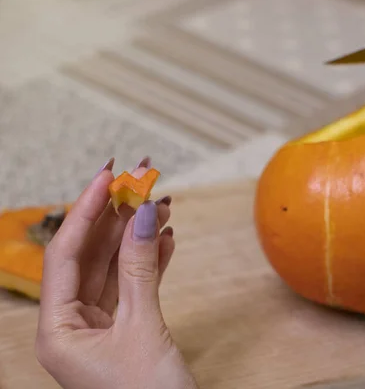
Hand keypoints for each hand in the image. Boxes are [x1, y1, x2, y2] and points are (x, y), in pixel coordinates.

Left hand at [35, 158, 197, 388]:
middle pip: (91, 256)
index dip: (87, 210)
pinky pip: (133, 285)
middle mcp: (71, 324)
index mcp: (58, 329)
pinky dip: (150, 261)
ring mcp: (98, 326)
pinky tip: (166, 239)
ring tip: (161, 206)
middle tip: (141, 182)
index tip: (109, 177)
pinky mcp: (125, 328)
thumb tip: (142, 216)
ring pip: (115, 267)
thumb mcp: (143, 326)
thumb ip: (140, 269)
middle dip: (117, 217)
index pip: (67, 254)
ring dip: (138, 237)